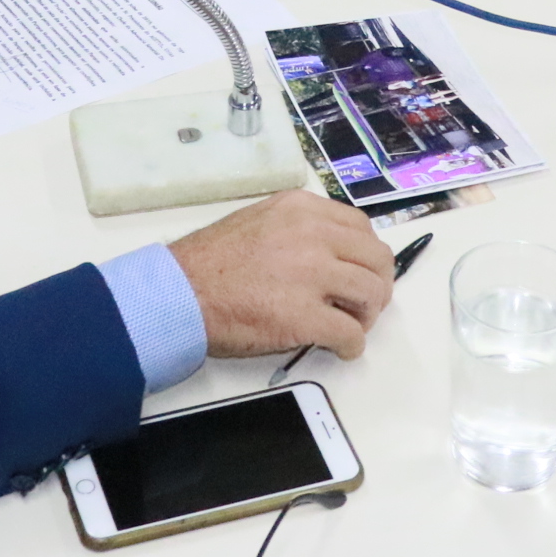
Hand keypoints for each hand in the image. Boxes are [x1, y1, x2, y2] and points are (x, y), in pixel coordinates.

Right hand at [168, 189, 396, 359]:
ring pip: (371, 293)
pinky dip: (351, 345)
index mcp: (301, 208)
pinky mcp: (304, 315)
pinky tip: (337, 348)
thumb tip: (332, 254)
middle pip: (376, 258)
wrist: (179, 294)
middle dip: (376, 285)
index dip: (365, 256)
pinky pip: (350, 333)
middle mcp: (312, 233)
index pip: (361, 227)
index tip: (358, 273)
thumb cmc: (210, 264)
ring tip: (349, 326)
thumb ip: (299, 230)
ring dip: (367, 315)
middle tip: (363, 304)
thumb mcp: (260, 222)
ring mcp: (311, 273)